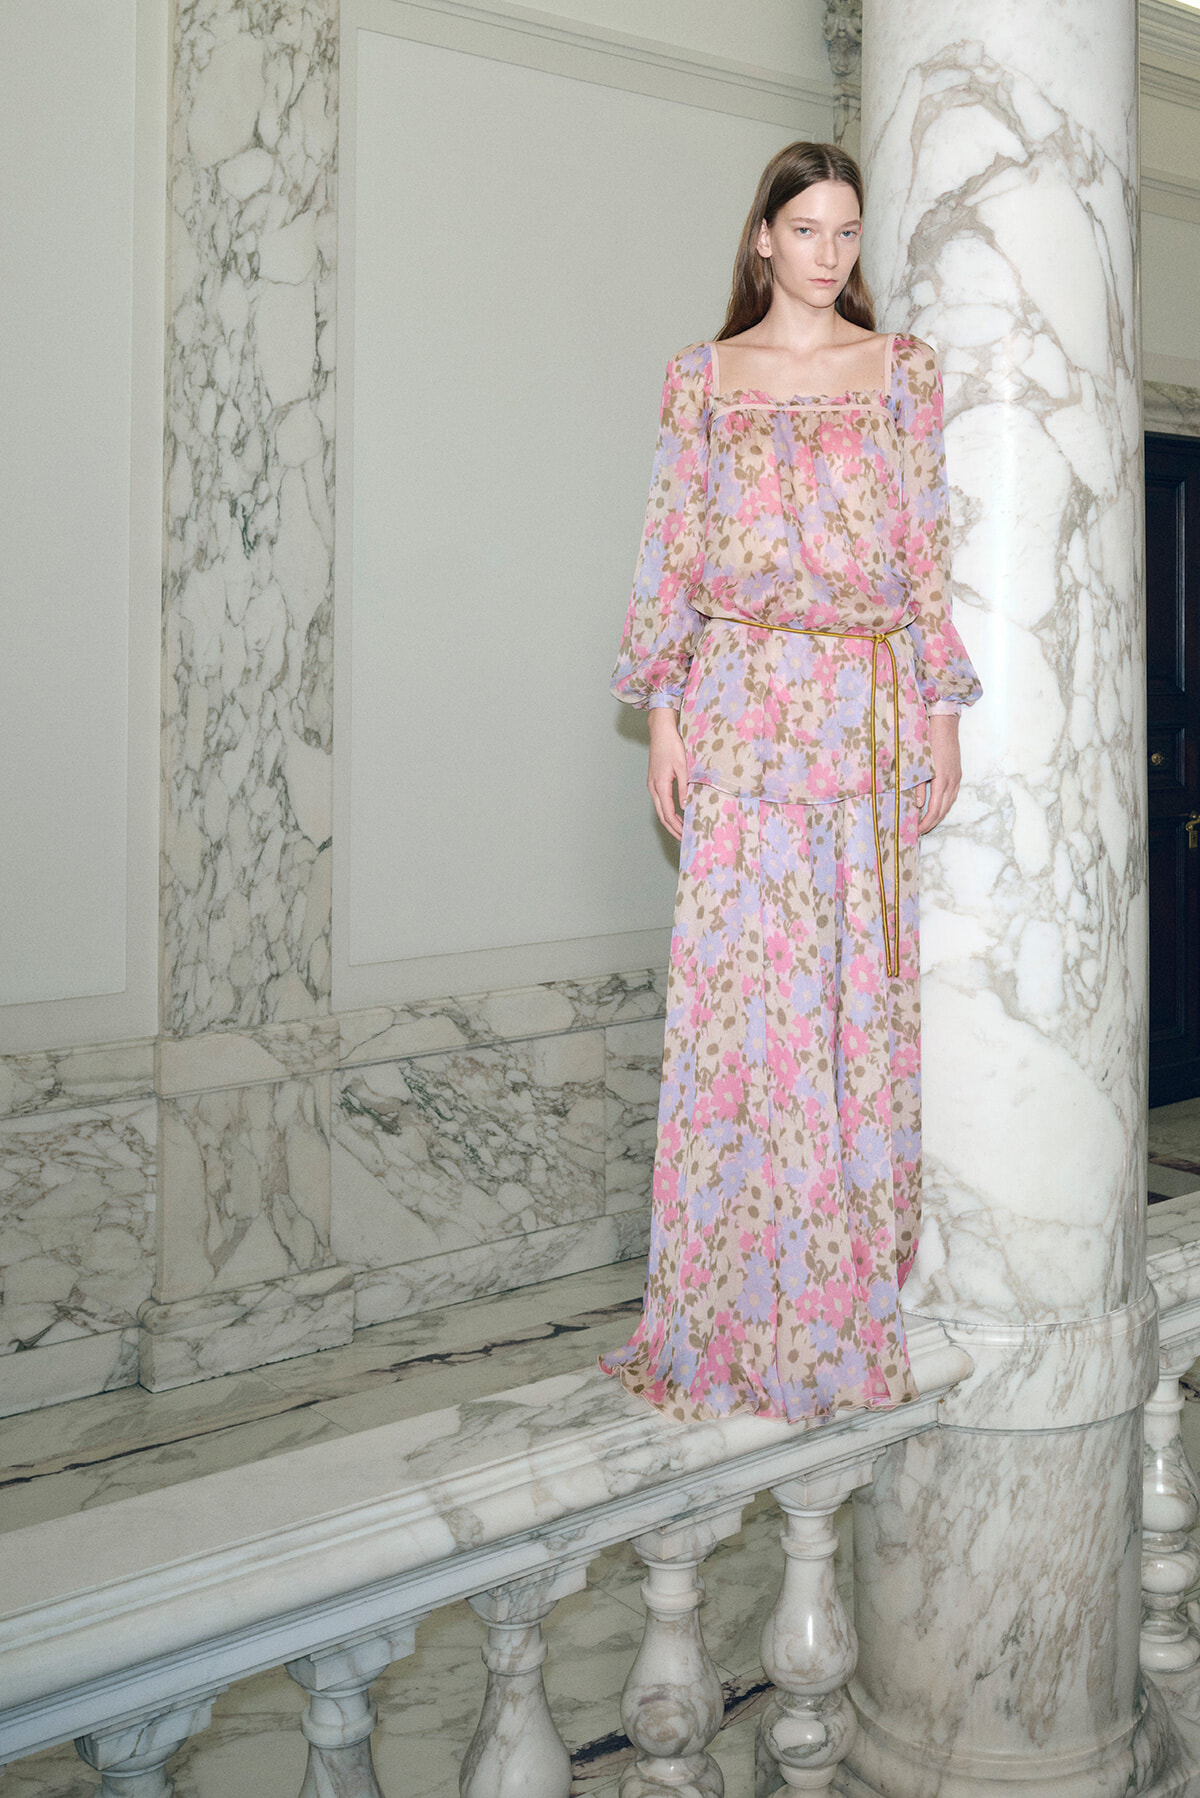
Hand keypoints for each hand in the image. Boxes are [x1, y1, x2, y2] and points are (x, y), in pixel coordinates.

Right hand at [648, 708, 688, 839]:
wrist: (661, 730)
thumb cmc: (672, 745)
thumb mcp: (683, 766)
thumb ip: (685, 787)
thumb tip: (686, 806)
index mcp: (660, 785)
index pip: (668, 813)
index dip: (677, 826)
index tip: (686, 834)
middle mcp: (653, 787)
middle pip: (662, 815)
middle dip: (673, 828)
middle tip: (684, 838)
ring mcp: (652, 784)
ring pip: (660, 809)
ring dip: (670, 821)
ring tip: (681, 829)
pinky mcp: (654, 781)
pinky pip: (660, 801)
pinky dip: (668, 811)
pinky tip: (676, 813)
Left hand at [917, 712, 961, 835]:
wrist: (944, 723)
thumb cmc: (928, 740)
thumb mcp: (918, 764)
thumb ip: (919, 786)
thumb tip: (919, 805)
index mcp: (941, 780)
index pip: (934, 809)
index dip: (926, 822)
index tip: (916, 830)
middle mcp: (952, 781)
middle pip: (943, 809)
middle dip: (932, 823)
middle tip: (920, 831)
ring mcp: (956, 777)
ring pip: (950, 803)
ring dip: (939, 815)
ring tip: (927, 823)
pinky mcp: (957, 772)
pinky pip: (952, 794)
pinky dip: (944, 804)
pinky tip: (937, 807)